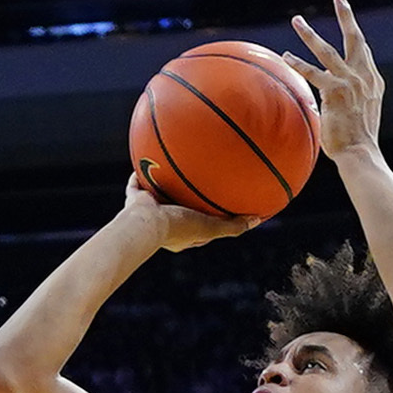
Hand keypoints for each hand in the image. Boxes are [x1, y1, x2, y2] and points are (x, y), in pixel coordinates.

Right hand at [117, 169, 250, 253]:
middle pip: (179, 211)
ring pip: (159, 198)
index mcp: (181, 236)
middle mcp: (164, 225)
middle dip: (186, 202)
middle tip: (195, 190)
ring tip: (172, 172)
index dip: (209, 221)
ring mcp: (148, 214)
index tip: (219, 212)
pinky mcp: (135, 202)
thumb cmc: (179, 227)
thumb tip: (258, 220)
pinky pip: (137, 185)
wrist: (146, 224)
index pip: (198, 230)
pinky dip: (140, 175)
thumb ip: (233, 226)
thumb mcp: (211, 227)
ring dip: (165, 187)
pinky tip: (147, 156)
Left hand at [283, 0, 384, 159]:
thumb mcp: (360, 115)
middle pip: (355, 38)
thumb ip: (348, 101)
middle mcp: (364, 77)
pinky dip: (298, 64)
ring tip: (296, 20)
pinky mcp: (335, 91)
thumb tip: (326, 101)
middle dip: (346, 14)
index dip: (355, 36)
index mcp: (373, 82)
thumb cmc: (358, 141)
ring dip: (309, 34)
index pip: (363, 52)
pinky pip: (313, 73)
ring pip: (327, 50)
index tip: (348, 20)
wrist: (361, 153)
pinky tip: (286, 56)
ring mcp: (350, 82)